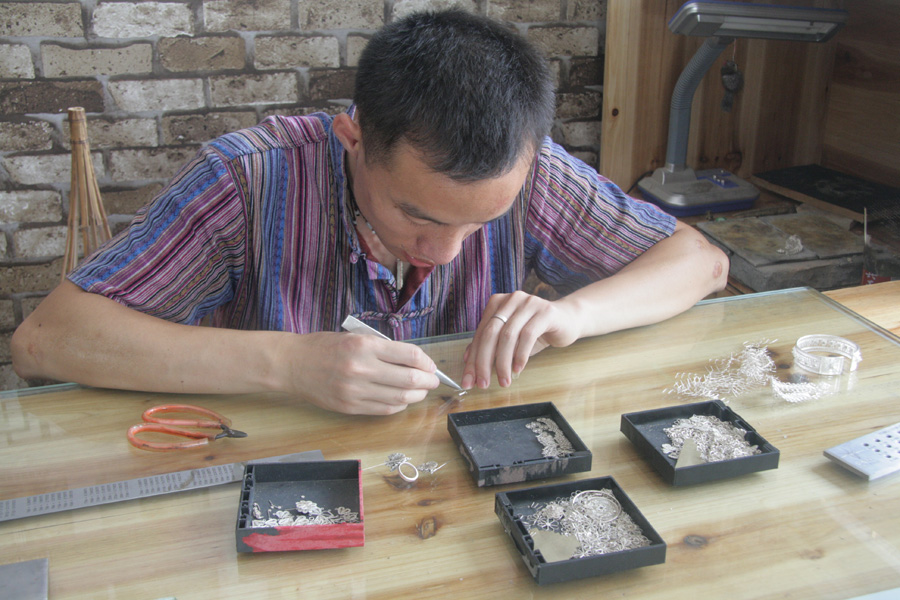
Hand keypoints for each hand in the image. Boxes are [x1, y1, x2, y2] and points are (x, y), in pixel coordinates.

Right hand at [283, 331, 440, 414]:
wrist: (292, 364)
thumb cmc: (323, 346)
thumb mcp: (355, 336)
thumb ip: (382, 349)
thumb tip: (413, 361)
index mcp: (364, 346)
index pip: (409, 356)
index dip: (426, 362)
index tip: (430, 365)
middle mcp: (362, 368)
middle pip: (409, 380)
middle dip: (428, 381)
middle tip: (433, 381)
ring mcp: (355, 390)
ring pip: (399, 398)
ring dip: (416, 396)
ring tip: (421, 391)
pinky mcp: (350, 407)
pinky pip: (383, 409)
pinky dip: (398, 406)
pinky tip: (402, 400)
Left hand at [461, 291, 580, 388]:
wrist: (567, 321)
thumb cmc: (535, 331)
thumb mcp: (510, 339)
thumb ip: (490, 346)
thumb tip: (468, 362)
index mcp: (497, 303)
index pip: (480, 333)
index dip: (472, 359)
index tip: (468, 380)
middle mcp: (511, 299)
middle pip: (490, 333)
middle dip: (483, 362)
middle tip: (483, 383)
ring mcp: (528, 303)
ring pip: (508, 336)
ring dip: (503, 362)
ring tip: (504, 380)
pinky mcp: (545, 312)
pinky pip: (527, 335)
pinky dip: (520, 355)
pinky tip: (518, 369)